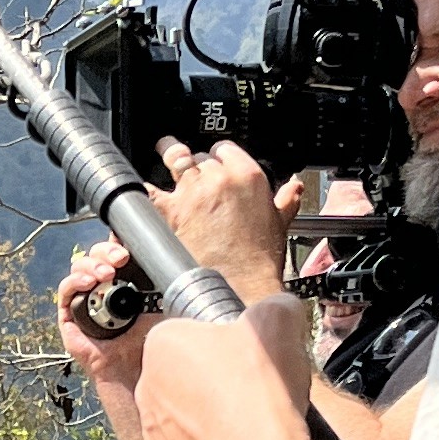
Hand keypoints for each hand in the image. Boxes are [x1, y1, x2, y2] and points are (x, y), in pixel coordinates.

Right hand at [56, 241, 148, 392]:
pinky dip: (75, 281)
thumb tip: (165, 260)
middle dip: (106, 252)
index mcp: (119, 281)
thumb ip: (157, 282)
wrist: (130, 365)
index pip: (111, 254)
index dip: (114, 245)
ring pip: (79, 267)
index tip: (126, 245)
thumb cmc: (142, 338)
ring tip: (106, 274)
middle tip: (121, 259)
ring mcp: (82, 298)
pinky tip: (88, 282)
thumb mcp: (154, 303)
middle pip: (94, 256)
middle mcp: (99, 286)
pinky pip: (65, 290)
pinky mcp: (68, 313)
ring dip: (92, 265)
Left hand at [128, 298, 315, 439]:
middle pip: (183, 376)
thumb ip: (276, 306)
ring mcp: (153, 435)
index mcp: (161, 345)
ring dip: (211, 418)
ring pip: (184, 417)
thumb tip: (282, 309)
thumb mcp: (279, 322)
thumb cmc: (261, 393)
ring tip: (249, 423)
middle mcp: (146, 389)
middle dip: (213, 380)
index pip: (188, 333)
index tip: (245, 354)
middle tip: (251, 389)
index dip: (222, 341)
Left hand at [153, 138, 302, 305]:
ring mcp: (192, 193)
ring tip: (165, 153)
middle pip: (200, 157)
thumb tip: (294, 187)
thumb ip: (286, 201)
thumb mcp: (279, 225)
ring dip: (169, 156)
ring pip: (175, 158)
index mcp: (248, 177)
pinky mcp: (168, 210)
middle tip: (190, 170)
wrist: (240, 289)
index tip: (215, 161)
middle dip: (195, 164)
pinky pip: (148, 188)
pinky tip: (144, 188)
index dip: (218, 155)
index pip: (226, 149)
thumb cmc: (259, 262)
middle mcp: (219, 179)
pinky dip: (144, 188)